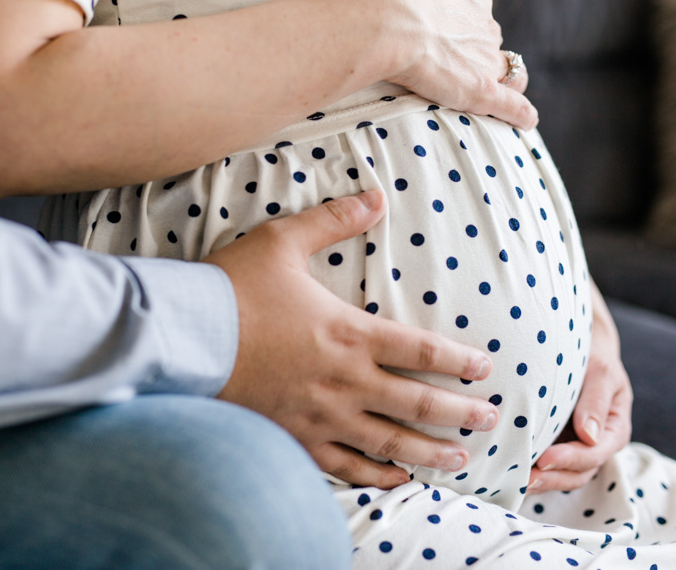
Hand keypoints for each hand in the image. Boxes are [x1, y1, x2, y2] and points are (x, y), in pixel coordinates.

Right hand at [206, 191, 499, 488]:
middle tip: (492, 417)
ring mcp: (322, 415)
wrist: (184, 337)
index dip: (460, 361)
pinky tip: (396, 480)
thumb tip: (375, 196)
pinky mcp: (296, 438)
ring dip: (430, 452)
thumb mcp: (282, 241)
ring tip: (460, 459)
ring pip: (390, 442)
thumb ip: (333, 220)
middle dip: (461, 412)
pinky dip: (376, 475)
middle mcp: (345, 381)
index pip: (422, 351)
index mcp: (350, 333)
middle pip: (419, 403)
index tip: (486, 367)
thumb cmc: (233, 288)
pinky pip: (346, 466)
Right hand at [380, 0, 538, 129]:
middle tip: (453, 64)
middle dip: (479, 52)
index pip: (479, 13)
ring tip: (494, 94)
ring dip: (506, 80)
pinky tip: (525, 121)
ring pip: (512, 71)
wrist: (394, 23)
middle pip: (492, 42)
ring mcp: (487, 60)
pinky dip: (521, 114)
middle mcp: (486, 27)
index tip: (448, 33)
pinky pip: (513, 106)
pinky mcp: (483, 90)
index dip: (466, 25)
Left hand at [528, 284, 632, 493]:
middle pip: (577, 473)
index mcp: (613, 430)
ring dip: (539, 481)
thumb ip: (595, 401)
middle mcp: (595, 444)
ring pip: (560, 474)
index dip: (570, 459)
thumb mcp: (601, 372)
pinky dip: (529, 469)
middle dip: (552, 478)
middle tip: (525, 479)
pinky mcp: (554, 443)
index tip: (544, 459)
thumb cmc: (593, 357)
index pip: (594, 453)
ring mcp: (573, 446)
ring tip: (513, 480)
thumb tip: (589, 436)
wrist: (578, 347)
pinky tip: (507, 470)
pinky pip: (544, 464)